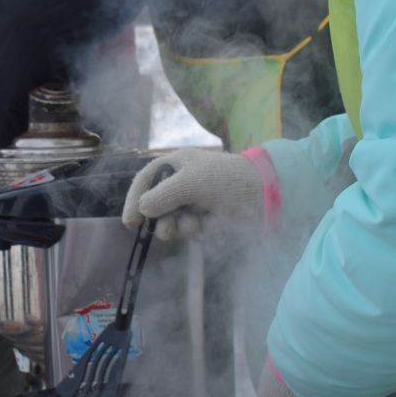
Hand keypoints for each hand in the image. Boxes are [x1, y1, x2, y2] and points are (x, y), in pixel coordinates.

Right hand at [122, 148, 263, 232]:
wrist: (265, 194)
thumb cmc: (226, 180)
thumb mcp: (190, 183)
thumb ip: (162, 196)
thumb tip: (143, 210)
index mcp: (176, 165)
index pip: (145, 181)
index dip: (134, 201)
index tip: (130, 223)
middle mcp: (182, 182)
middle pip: (157, 205)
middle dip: (161, 220)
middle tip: (167, 231)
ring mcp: (195, 200)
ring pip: (172, 220)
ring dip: (179, 227)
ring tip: (193, 227)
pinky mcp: (208, 217)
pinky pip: (190, 228)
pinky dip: (195, 231)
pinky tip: (207, 228)